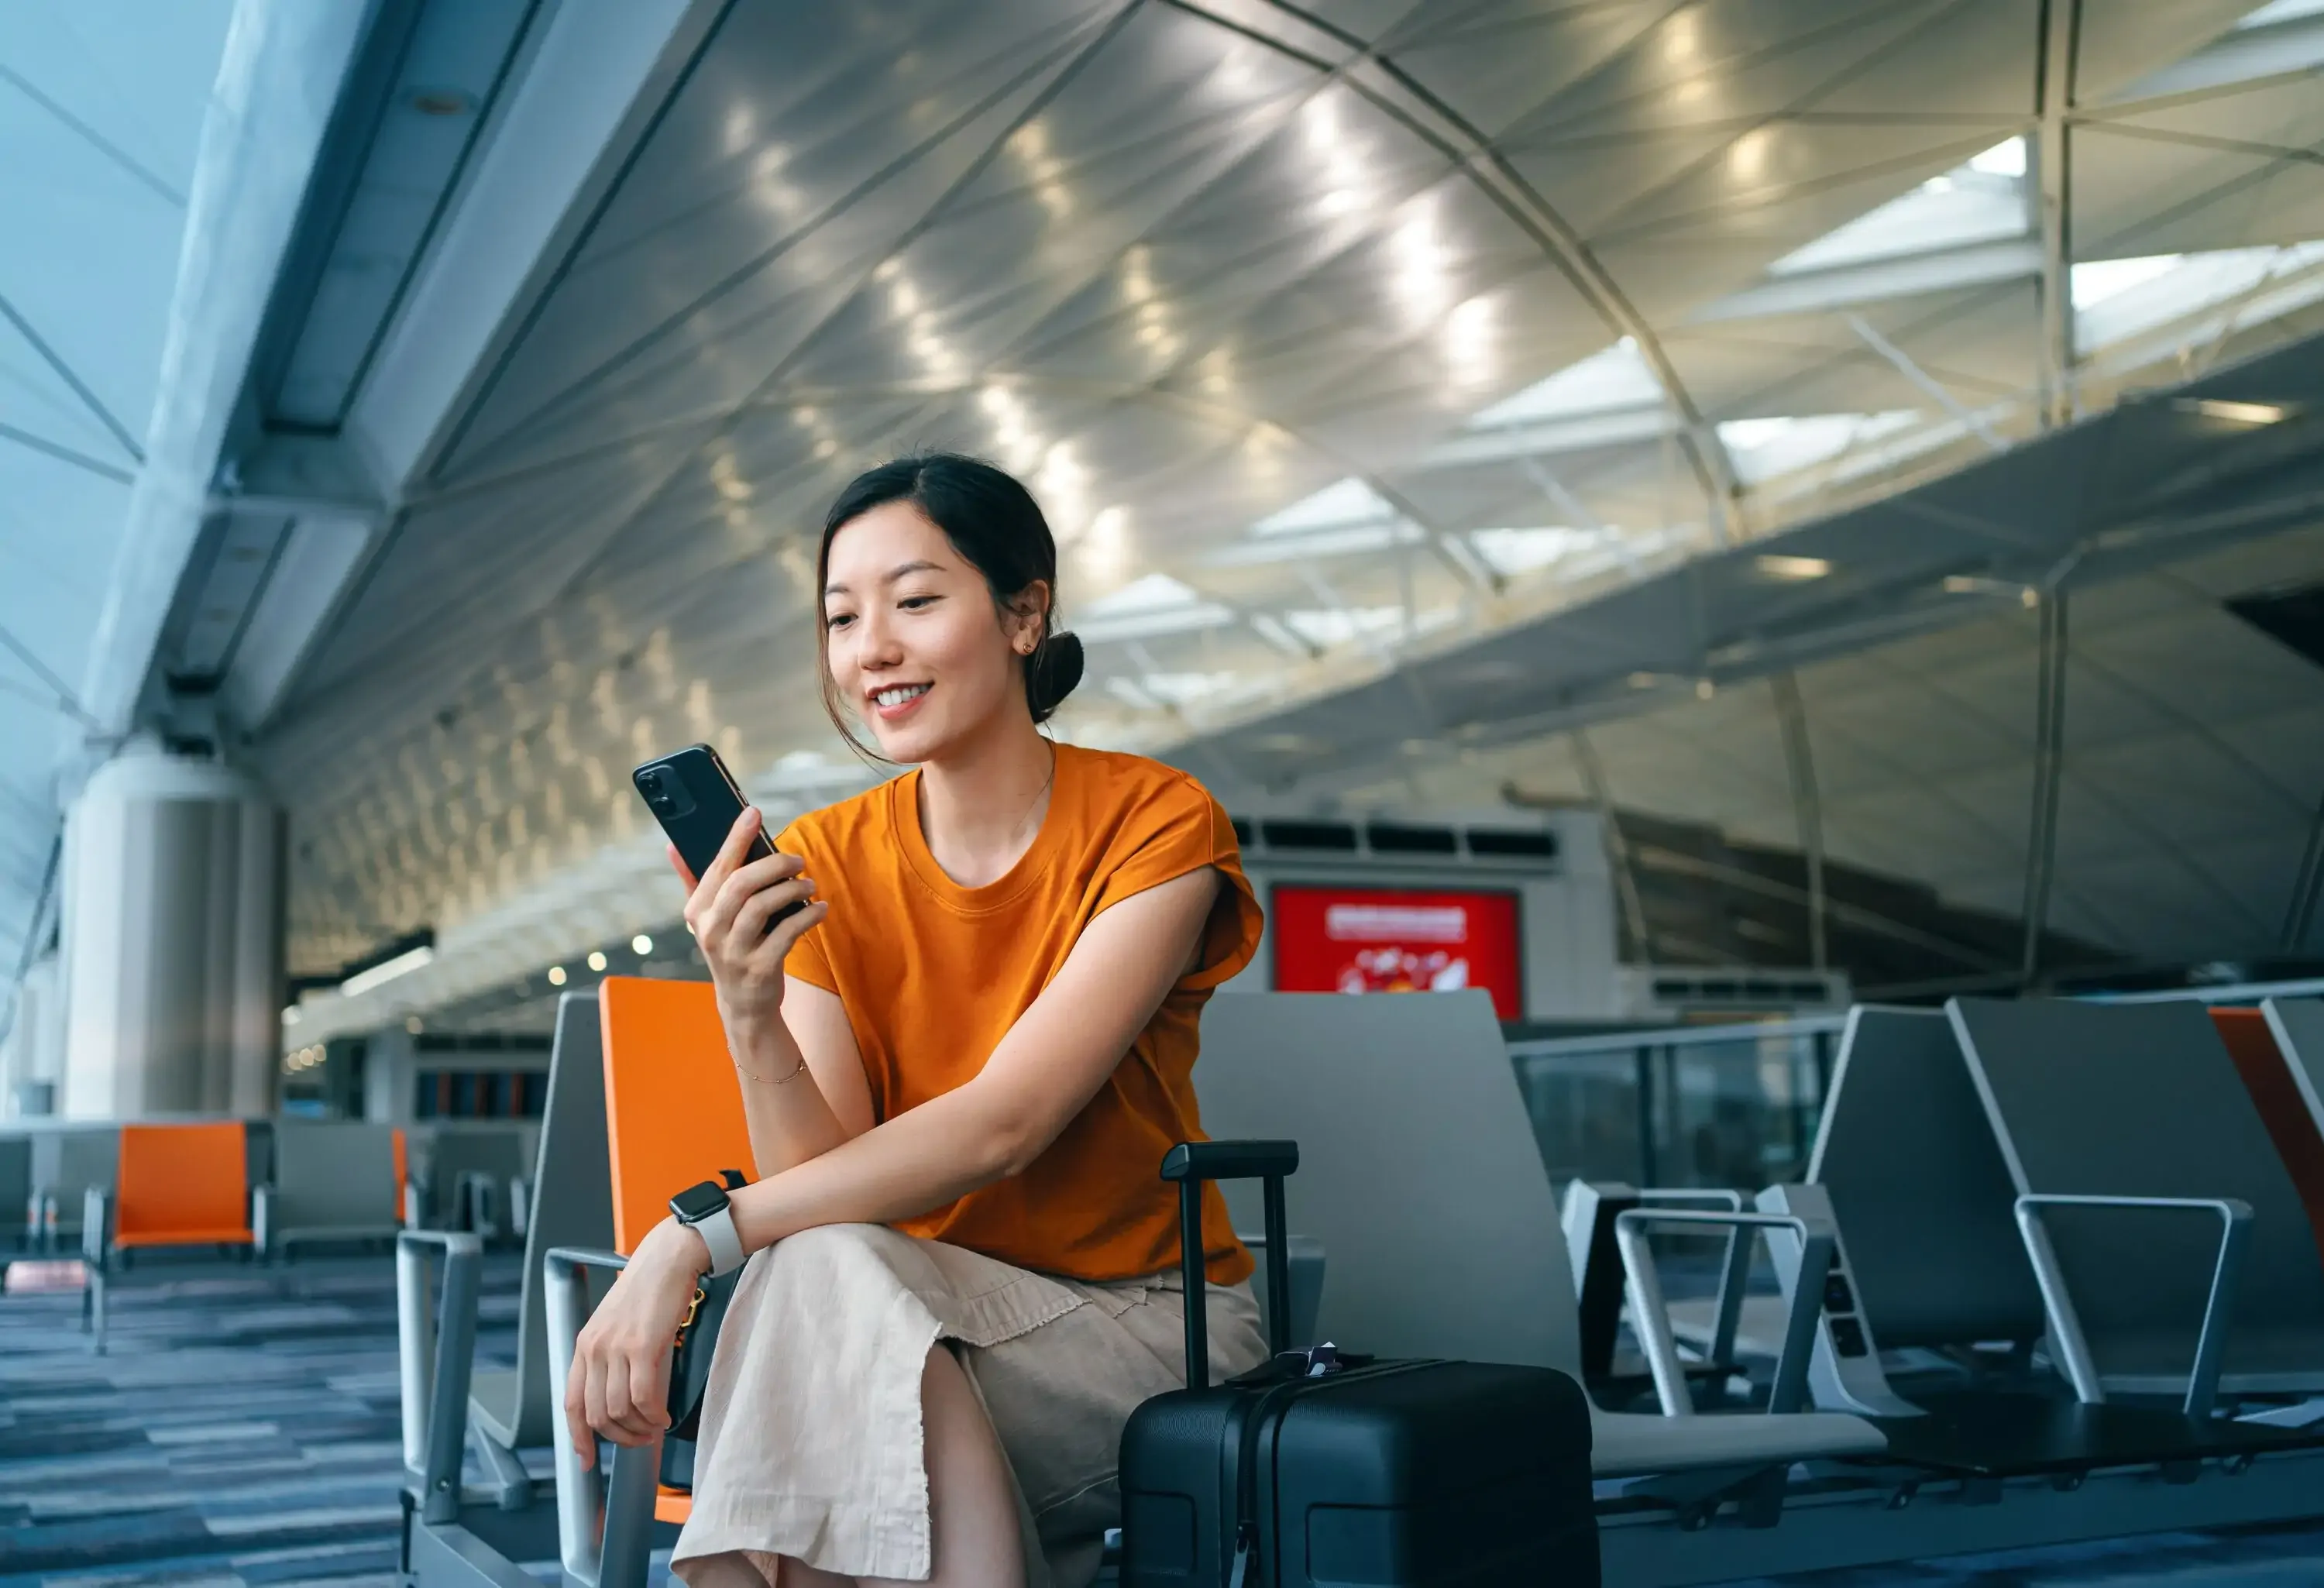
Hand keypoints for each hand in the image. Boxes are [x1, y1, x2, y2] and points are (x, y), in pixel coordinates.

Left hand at [563, 1219, 710, 1466]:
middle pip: (597, 1414)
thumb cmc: (649, 1289)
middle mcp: (594, 1348)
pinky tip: (665, 1416)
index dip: (578, 1438)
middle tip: (640, 1441)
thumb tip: (620, 1396)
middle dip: (619, 1437)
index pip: (571, 1403)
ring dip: (640, 1428)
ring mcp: (617, 1347)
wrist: (668, 1258)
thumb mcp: (617, 1324)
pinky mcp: (643, 1346)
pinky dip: (654, 1415)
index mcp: (584, 1344)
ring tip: (656, 1426)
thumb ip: (611, 1357)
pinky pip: (644, 1397)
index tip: (587, 1460)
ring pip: (620, 1410)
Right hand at [674, 807, 828, 1030]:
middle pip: (740, 884)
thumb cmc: (730, 948)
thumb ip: (693, 881)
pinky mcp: (759, 968)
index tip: (753, 812)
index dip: (735, 838)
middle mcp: (710, 931)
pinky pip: (787, 933)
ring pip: (761, 906)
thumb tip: (673, 845)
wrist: (743, 1004)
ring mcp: (734, 952)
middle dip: (772, 864)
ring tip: (809, 884)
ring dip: (791, 889)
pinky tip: (820, 907)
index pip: (717, 867)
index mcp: (696, 912)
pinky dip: (808, 916)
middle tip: (797, 859)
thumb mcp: (706, 919)